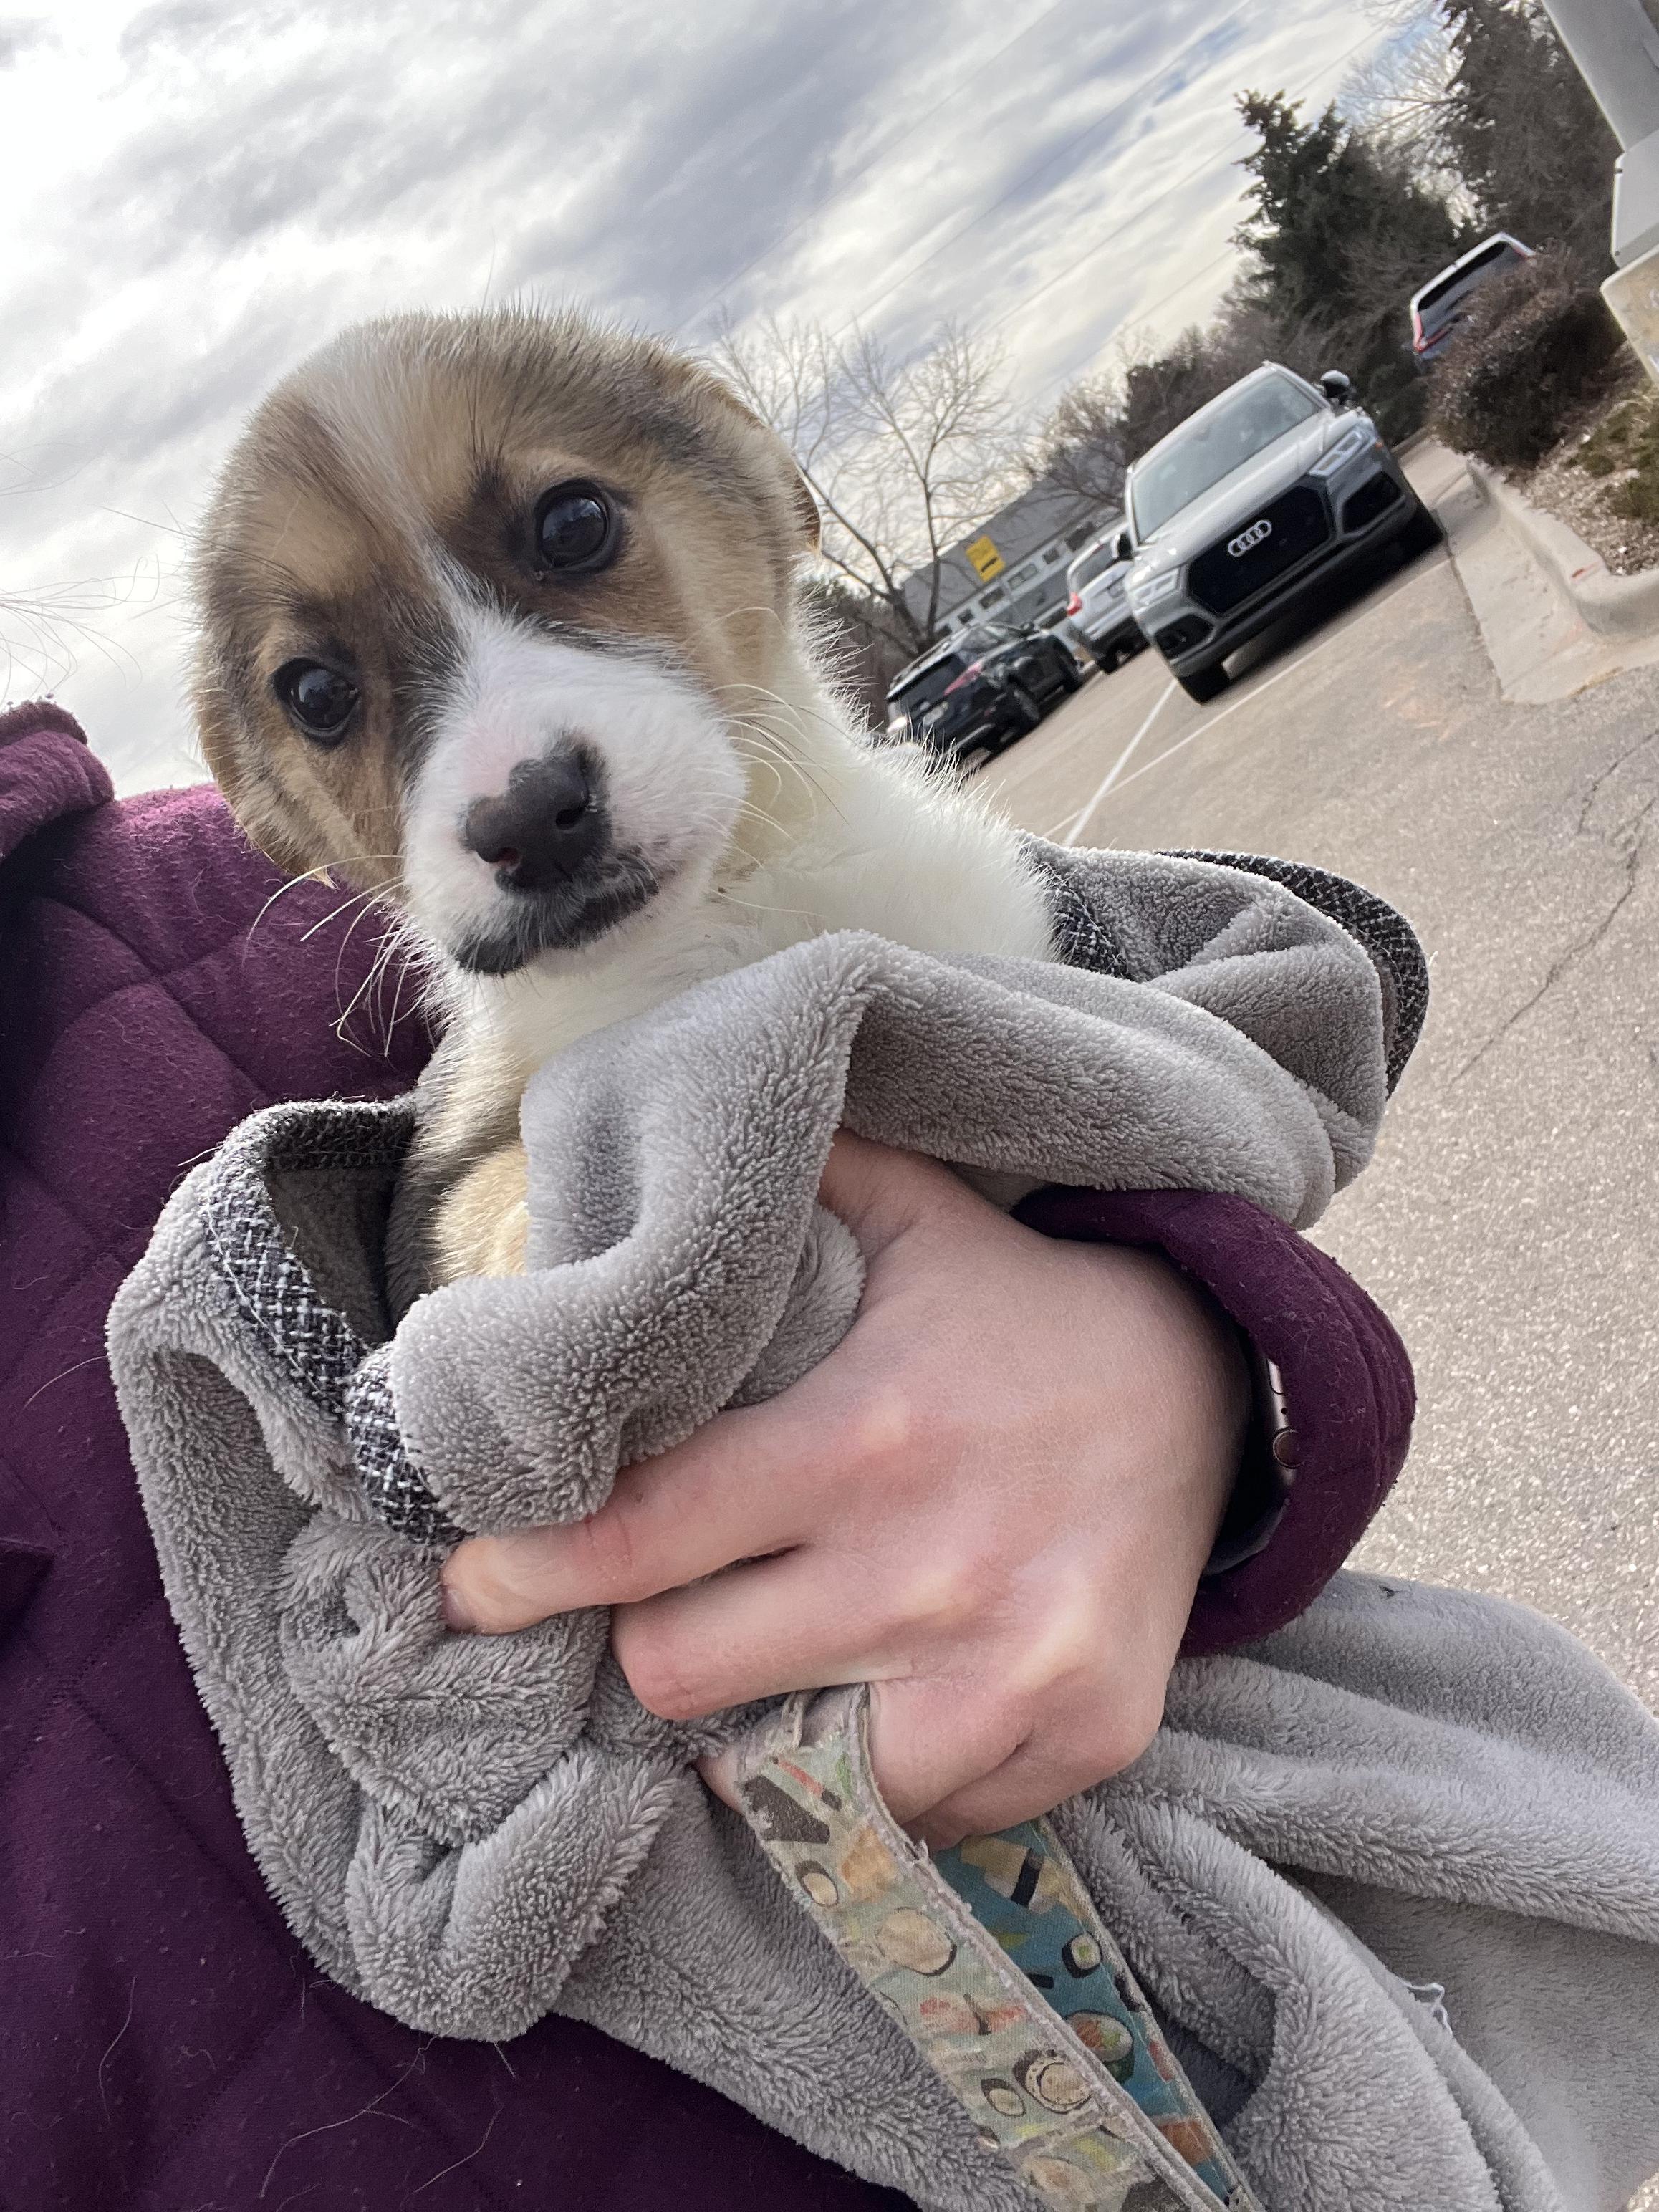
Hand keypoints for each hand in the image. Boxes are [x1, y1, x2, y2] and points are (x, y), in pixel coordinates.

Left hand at [441, 1134, 1247, 1845]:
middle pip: (677, 1675)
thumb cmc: (1014, 1307)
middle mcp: (931, 1567)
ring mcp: (1010, 1673)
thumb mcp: (906, 1212)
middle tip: (666, 1598)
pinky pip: (909, 1817)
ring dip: (756, 1724)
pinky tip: (891, 1694)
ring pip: (782, 1774)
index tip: (476, 1583)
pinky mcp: (1079, 1738)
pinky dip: (877, 1776)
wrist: (1209, 1382)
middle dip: (647, 1639)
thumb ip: (776, 1182)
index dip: (526, 1570)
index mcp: (862, 1437)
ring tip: (781, 1653)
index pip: (637, 1536)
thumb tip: (628, 1141)